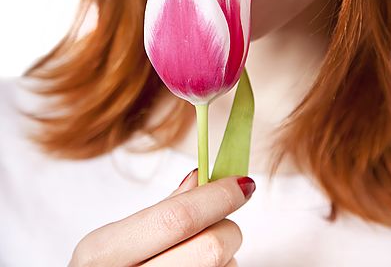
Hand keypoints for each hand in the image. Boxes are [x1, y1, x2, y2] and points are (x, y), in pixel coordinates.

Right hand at [68, 168, 254, 265]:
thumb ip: (160, 210)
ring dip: (225, 256)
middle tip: (223, 220)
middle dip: (228, 226)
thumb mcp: (113, 242)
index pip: (177, 219)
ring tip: (199, 254)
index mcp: (103, 253)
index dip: (216, 198)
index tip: (244, 183)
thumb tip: (202, 176)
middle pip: (210, 248)